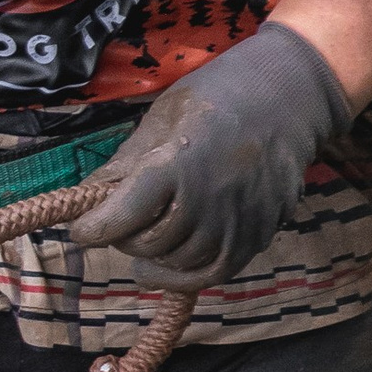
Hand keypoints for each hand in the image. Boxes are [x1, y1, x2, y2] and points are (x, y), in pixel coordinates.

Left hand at [75, 20, 354, 284]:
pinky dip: (185, 276)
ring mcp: (238, 221)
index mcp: (177, 162)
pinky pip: (214, 272)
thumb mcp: (161, 118)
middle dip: (124, 237)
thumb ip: (124, 164)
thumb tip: (85, 197)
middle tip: (122, 220)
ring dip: (154, 256)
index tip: (81, 229)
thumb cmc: (217, 97)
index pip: (123, 215)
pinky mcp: (260, 234)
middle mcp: (209, 199)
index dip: (94, 228)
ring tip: (148, 234)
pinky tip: (169, 264)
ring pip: (178, 263)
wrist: (290, 96)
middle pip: (149, 244)